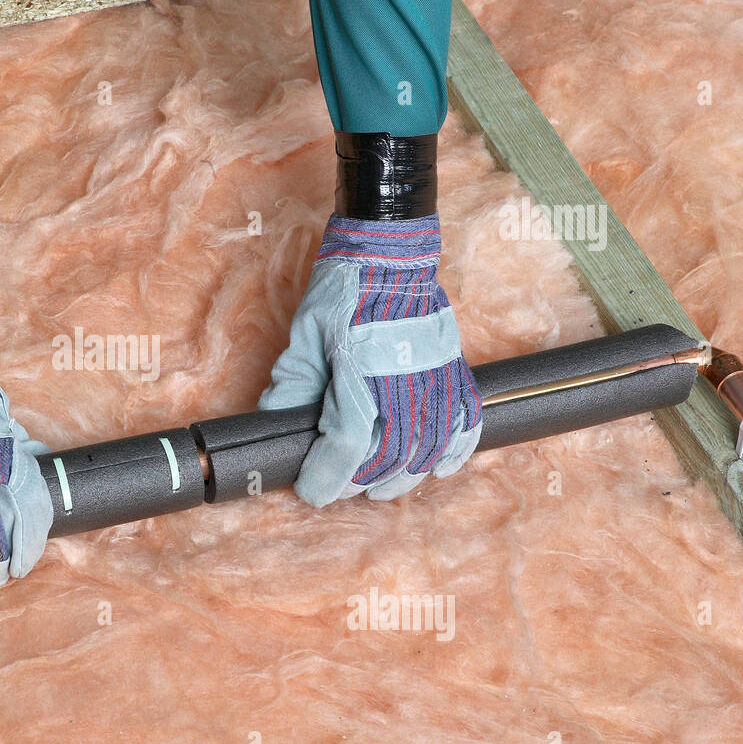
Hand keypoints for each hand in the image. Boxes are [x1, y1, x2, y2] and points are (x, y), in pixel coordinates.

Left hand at [259, 213, 480, 506]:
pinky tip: (438, 469)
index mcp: (358, 366)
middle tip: (340, 487)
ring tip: (381, 487)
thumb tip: (275, 426)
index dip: (329, 476)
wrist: (390, 252)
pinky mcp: (455, 369)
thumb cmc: (343, 291)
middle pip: (390, 454)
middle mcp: (401, 375)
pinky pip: (466, 421)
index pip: (349, 442)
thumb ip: (291, 384)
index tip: (313, 491)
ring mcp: (434, 373)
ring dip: (404, 477)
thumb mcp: (303, 335)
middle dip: (361, 482)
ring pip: (429, 447)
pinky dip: (456, 452)